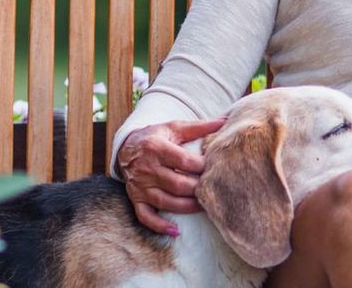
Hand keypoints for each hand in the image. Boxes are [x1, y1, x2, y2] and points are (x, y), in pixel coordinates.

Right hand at [117, 117, 226, 235]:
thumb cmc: (156, 137)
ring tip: (204, 207)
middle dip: (197, 189)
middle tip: (213, 190)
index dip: (201, 166)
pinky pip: (145, 216)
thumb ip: (199, 127)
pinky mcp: (136, 199)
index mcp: (156, 148)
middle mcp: (147, 169)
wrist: (126, 147)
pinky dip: (159, 226)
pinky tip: (175, 231)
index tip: (215, 168)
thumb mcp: (174, 127)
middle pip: (177, 184)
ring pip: (165, 201)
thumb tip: (225, 120)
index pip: (184, 161)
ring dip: (187, 207)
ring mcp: (140, 186)